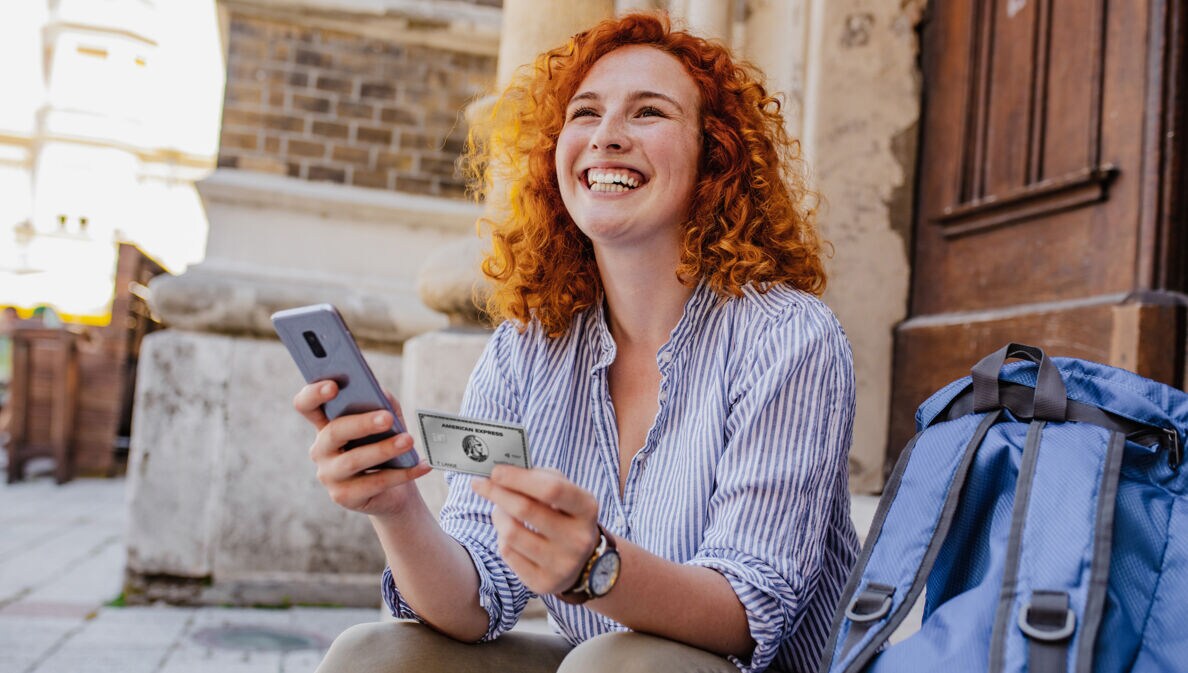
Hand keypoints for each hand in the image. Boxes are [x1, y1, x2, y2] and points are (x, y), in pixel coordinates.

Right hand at [293, 381, 431, 517]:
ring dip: (383, 450)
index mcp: (325, 424)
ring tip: (408, 441)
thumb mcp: (386, 420)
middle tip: (388, 418)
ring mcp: (329, 475)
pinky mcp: (344, 497)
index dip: (314, 394)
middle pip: (333, 432)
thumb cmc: (385, 445)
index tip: (334, 386)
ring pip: (353, 460)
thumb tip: (381, 395)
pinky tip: (421, 465)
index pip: (306, 405)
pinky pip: (374, 483)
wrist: (394, 489)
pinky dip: (402, 474)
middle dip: (361, 423)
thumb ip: (382, 403)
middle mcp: (321, 449)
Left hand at [471, 466, 600, 594]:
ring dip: (498, 515)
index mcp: (587, 509)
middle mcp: (579, 539)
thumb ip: (539, 477)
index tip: (495, 472)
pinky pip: (508, 554)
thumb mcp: (565, 491)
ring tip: (499, 509)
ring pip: (511, 533)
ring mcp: (562, 564)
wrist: (583, 561)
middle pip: (525, 510)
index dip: (518, 478)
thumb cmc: (565, 514)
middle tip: (480, 484)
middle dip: (497, 493)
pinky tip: (508, 532)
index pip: (551, 490)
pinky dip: (501, 537)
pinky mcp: (544, 583)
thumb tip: (501, 473)